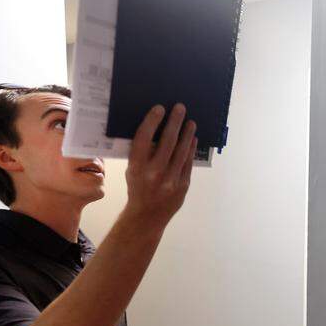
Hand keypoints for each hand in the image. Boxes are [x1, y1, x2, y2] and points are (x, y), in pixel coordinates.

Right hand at [124, 103, 196, 225]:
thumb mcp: (132, 170)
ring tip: (191, 122)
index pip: (144, 139)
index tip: (160, 108)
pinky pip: (188, 163)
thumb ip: (141, 153)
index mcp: (137, 168)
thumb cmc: (137, 188)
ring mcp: (170, 180)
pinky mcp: (183, 186)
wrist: (147, 216)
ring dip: (187, 134)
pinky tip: (193, 139)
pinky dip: (191, 150)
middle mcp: (154, 173)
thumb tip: (154, 128)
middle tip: (180, 108)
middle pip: (167, 142)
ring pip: (181, 152)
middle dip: (174, 122)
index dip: (152, 121)